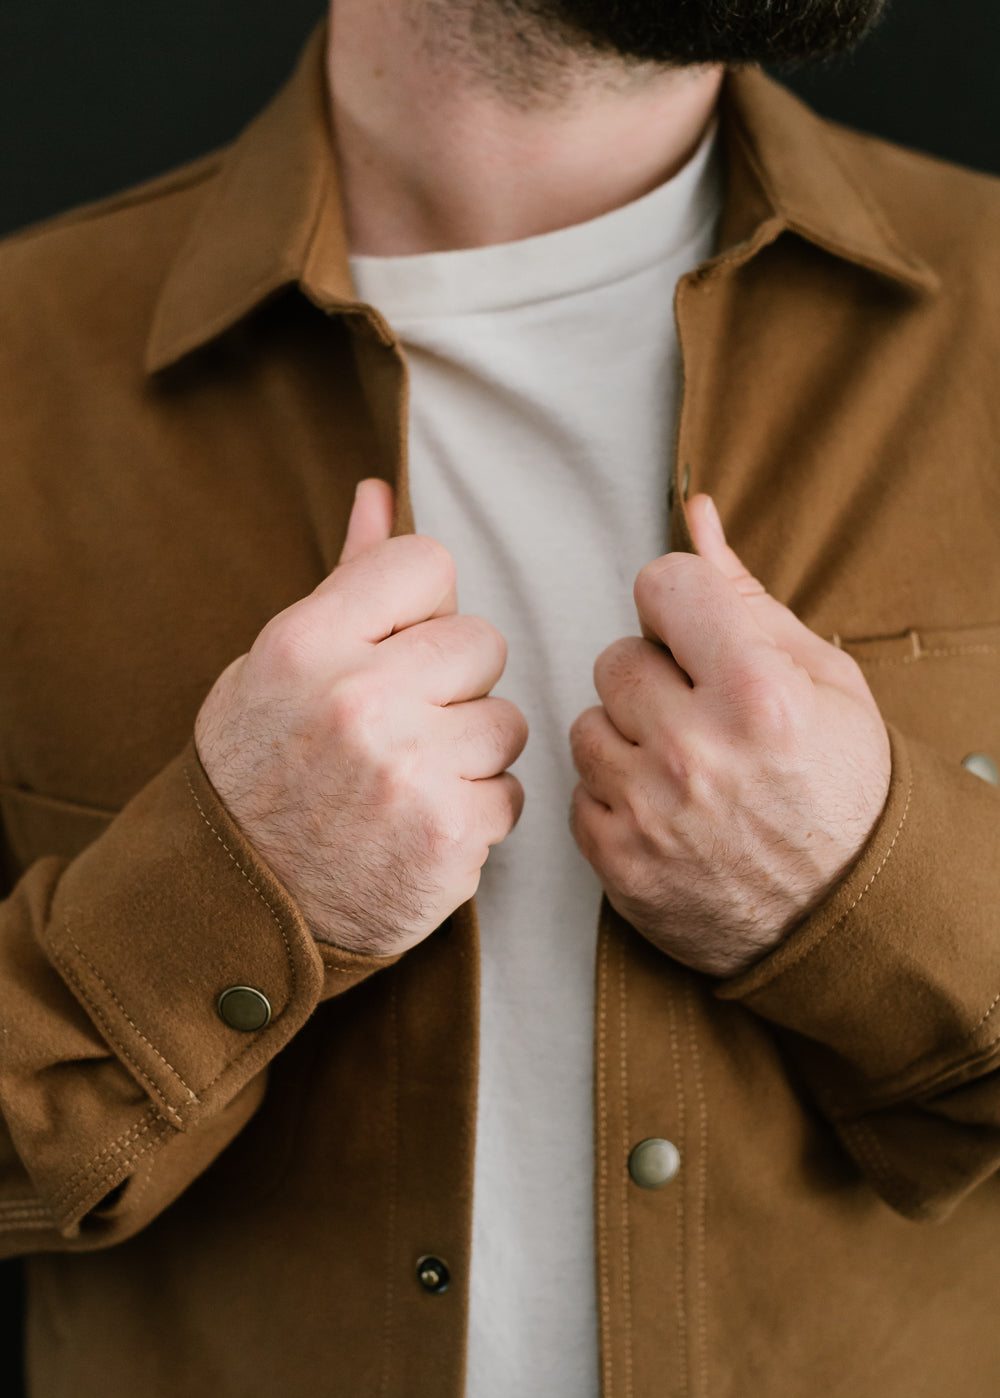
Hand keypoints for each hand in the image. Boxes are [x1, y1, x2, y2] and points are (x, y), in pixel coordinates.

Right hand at [195, 479, 526, 955]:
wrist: (241, 905)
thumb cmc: (261, 771)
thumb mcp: (278, 666)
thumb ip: (344, 583)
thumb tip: (381, 491)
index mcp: (309, 642)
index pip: (429, 563)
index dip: (421, 609)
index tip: (394, 652)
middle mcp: (359, 700)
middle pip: (481, 641)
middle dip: (452, 684)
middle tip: (399, 729)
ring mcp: (409, 771)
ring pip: (505, 720)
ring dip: (470, 752)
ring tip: (408, 781)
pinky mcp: (449, 837)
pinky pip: (510, 794)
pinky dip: (476, 814)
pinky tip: (421, 827)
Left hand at [569, 493, 890, 976]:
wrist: (844, 915)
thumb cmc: (839, 786)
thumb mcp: (824, 680)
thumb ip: (746, 595)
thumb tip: (692, 515)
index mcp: (757, 693)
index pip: (661, 585)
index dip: (680, 608)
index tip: (699, 639)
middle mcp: (696, 751)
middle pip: (616, 657)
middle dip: (655, 677)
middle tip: (701, 716)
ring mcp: (650, 812)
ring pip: (587, 724)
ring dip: (627, 738)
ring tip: (683, 768)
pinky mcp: (619, 864)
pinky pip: (578, 793)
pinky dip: (614, 798)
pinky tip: (665, 811)